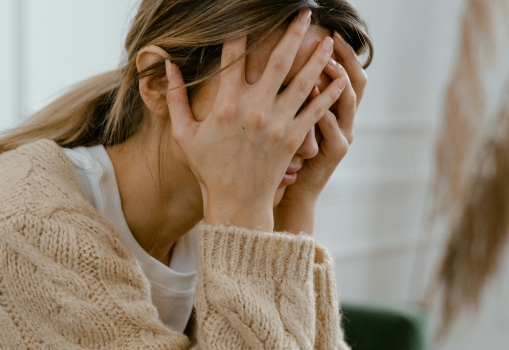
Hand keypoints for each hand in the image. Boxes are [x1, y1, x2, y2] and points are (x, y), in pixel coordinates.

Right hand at [165, 10, 347, 231]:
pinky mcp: (294, 138)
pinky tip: (340, 78)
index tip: (248, 13)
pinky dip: (330, 93)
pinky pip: (316, 110)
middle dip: (293, 33)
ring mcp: (277, 123)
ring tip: (329, 39)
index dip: (241, 30)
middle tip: (304, 13)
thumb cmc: (208, 167)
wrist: (236, 203)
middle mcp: (255, 108)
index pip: (234, 56)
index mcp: (226, 104)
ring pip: (303, 81)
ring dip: (317, 57)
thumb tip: (168, 65)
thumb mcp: (184, 133)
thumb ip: (175, 98)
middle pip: (278, 60)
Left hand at [274, 32, 367, 234]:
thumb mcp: (294, 121)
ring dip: (337, 80)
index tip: (330, 32)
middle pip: (356, 82)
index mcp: (337, 110)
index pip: (348, 74)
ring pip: (348, 101)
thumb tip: (281, 61)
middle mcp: (346, 120)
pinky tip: (310, 92)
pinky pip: (331, 126)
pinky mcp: (334, 151)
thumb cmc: (285, 155)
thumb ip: (294, 95)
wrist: (290, 193)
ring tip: (326, 61)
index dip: (344, 53)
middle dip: (346, 59)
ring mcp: (344, 136)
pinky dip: (323, 108)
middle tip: (332, 39)